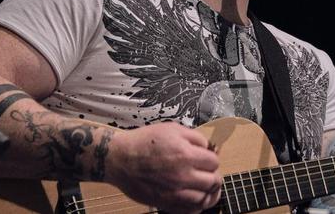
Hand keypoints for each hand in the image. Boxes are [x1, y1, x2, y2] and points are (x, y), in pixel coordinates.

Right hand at [106, 122, 221, 213]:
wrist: (120, 159)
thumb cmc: (144, 142)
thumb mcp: (172, 129)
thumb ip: (195, 137)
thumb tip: (209, 148)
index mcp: (186, 155)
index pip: (214, 162)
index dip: (212, 158)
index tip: (207, 159)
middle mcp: (183, 176)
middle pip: (213, 181)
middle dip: (213, 175)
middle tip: (209, 173)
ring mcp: (175, 192)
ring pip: (205, 199)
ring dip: (209, 193)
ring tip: (206, 188)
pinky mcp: (166, 204)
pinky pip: (190, 211)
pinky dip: (197, 206)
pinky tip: (195, 198)